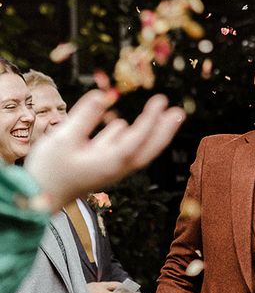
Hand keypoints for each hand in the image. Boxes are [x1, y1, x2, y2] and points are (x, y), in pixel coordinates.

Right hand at [25, 91, 184, 210]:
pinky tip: (124, 125)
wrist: (38, 197)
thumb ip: (84, 117)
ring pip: (136, 149)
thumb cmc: (50, 170)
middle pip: (148, 149)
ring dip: (150, 132)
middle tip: (179, 112)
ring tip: (162, 115)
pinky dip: (124, 137)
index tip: (161, 100)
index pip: (137, 138)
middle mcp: (116, 167)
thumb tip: (102, 95)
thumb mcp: (63, 139)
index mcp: (111, 162)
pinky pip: (117, 150)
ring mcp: (109, 168)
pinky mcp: (99, 167)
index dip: (151, 119)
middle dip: (164, 130)